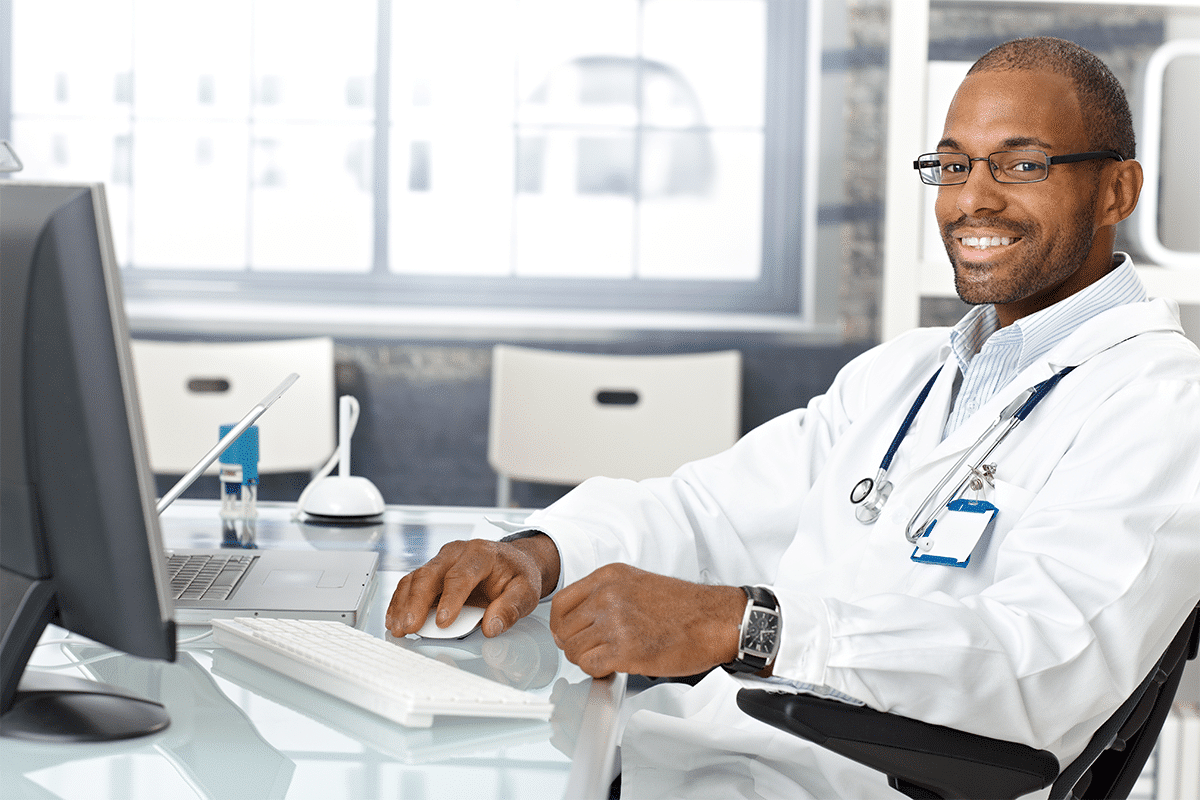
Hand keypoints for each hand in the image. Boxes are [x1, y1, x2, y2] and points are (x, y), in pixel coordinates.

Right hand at [386, 535, 560, 638]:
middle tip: (410, 627)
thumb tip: (492, 627)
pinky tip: (395, 618)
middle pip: (430, 574)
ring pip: (415, 578)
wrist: (512, 562)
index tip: (442, 622)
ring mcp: (442, 560)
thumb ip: (510, 609)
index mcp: (481, 553)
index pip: (461, 576)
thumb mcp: (525, 592)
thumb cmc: (516, 575)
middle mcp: (457, 553)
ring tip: (398, 627)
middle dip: (416, 603)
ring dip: (403, 604)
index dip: (450, 600)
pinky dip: (400, 601)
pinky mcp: (432, 571)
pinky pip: (410, 583)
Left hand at [549, 563, 744, 677]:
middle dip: (574, 645)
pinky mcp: (624, 650)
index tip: (567, 634)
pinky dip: (598, 672)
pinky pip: (590, 667)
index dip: (560, 625)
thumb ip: (605, 595)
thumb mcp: (637, 583)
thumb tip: (580, 618)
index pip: (560, 603)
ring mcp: (614, 622)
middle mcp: (607, 596)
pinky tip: (613, 667)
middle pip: (563, 629)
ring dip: (587, 660)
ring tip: (607, 659)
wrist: (715, 620)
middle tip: (592, 651)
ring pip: (574, 651)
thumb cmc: (684, 606)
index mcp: (608, 577)